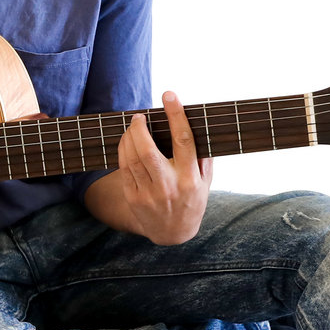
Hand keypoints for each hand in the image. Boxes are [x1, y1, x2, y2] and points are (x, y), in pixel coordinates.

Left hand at [116, 91, 211, 243]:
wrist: (173, 234)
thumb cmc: (192, 201)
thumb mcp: (206, 183)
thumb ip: (203, 158)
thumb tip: (197, 125)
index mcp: (190, 179)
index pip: (183, 141)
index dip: (176, 115)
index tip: (169, 95)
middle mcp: (168, 186)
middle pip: (148, 151)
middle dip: (140, 128)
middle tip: (139, 116)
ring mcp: (148, 193)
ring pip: (132, 158)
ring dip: (129, 137)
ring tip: (133, 126)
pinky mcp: (133, 197)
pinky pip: (124, 168)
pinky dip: (123, 150)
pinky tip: (127, 141)